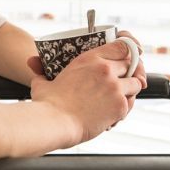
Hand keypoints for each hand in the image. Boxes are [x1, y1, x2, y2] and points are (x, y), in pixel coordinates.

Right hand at [25, 38, 142, 146]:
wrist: (54, 123)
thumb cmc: (47, 104)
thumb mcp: (42, 81)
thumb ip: (41, 72)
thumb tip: (33, 64)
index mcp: (89, 59)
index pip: (121, 46)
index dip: (126, 51)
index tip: (125, 58)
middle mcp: (105, 70)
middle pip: (131, 64)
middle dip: (129, 71)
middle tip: (122, 80)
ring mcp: (115, 87)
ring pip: (136, 83)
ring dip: (130, 89)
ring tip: (119, 97)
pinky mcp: (120, 106)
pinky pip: (131, 103)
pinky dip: (125, 107)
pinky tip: (114, 112)